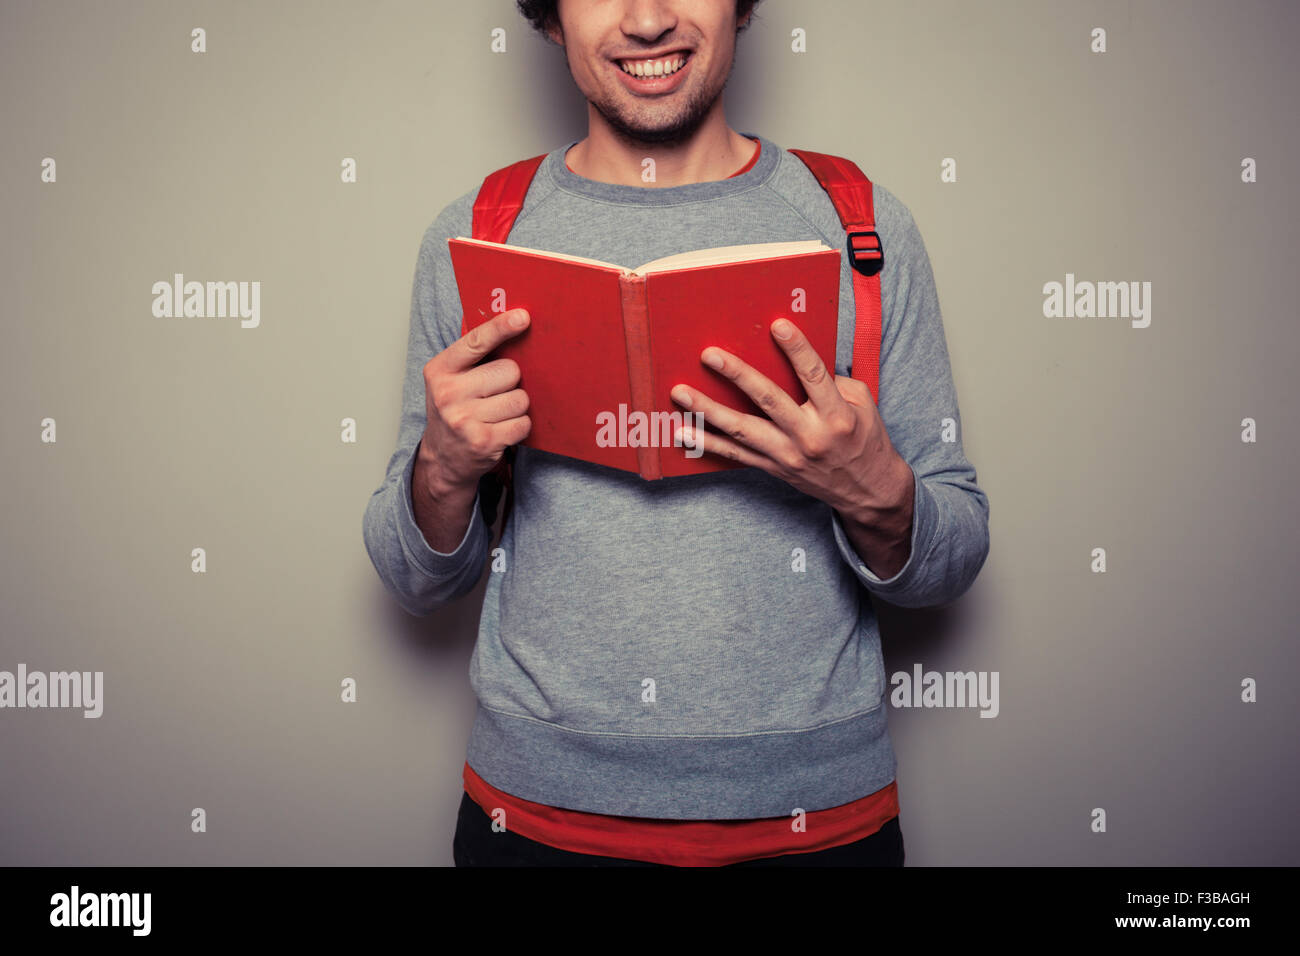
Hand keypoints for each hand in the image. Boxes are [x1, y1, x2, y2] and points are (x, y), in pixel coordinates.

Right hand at [418, 308, 532, 494]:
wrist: (442, 458)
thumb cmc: (454, 409)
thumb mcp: (450, 378)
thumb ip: (474, 354)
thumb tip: (512, 322)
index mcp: (440, 370)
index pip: (476, 342)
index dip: (501, 327)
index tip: (522, 317)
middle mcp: (448, 393)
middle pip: (510, 371)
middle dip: (511, 381)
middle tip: (495, 394)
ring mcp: (465, 419)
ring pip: (520, 398)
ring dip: (516, 406)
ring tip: (497, 413)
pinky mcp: (484, 442)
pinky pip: (523, 423)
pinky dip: (519, 426)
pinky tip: (502, 429)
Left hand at [668, 317, 908, 522]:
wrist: (868, 490)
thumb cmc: (865, 438)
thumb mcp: (862, 404)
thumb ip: (831, 381)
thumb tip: (793, 358)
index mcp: (837, 415)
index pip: (814, 376)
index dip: (796, 349)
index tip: (778, 325)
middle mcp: (810, 436)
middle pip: (769, 400)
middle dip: (737, 375)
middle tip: (710, 355)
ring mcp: (788, 455)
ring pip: (742, 430)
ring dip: (708, 409)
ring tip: (680, 392)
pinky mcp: (774, 468)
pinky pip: (736, 455)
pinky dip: (708, 443)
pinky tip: (684, 431)